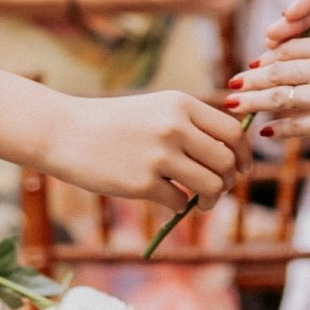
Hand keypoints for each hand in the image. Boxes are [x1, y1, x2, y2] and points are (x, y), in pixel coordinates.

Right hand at [46, 89, 245, 212]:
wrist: (65, 131)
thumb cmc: (113, 123)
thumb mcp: (156, 109)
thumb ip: (191, 125)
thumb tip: (231, 154)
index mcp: (181, 104)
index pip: (233, 132)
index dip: (244, 155)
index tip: (241, 168)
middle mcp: (174, 126)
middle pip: (227, 161)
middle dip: (229, 180)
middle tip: (217, 188)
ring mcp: (159, 155)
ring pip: (211, 185)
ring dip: (211, 199)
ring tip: (200, 201)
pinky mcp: (143, 183)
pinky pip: (180, 202)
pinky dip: (180, 206)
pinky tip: (168, 199)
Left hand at [232, 37, 309, 151]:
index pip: (295, 48)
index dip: (272, 55)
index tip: (258, 61)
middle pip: (277, 70)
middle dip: (251, 78)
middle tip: (232, 82)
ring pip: (277, 98)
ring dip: (252, 102)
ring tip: (233, 105)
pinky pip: (295, 126)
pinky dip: (278, 130)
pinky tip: (266, 133)